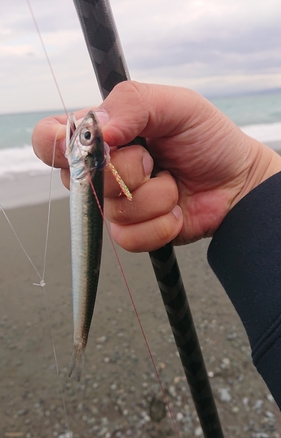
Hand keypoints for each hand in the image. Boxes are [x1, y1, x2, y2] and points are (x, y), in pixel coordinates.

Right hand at [32, 81, 280, 251]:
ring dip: (153, 196)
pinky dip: (160, 223)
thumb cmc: (207, 139)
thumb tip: (100, 129)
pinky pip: (128, 237)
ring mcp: (115, 204)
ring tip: (172, 182)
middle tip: (154, 159)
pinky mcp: (132, 232)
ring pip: (112, 209)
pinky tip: (175, 209)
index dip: (58, 143)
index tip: (95, 144)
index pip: (49, 139)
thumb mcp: (176, 104)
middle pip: (80, 179)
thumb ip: (134, 103)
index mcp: (101, 135)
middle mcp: (100, 171)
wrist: (236, 181)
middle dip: (126, 170)